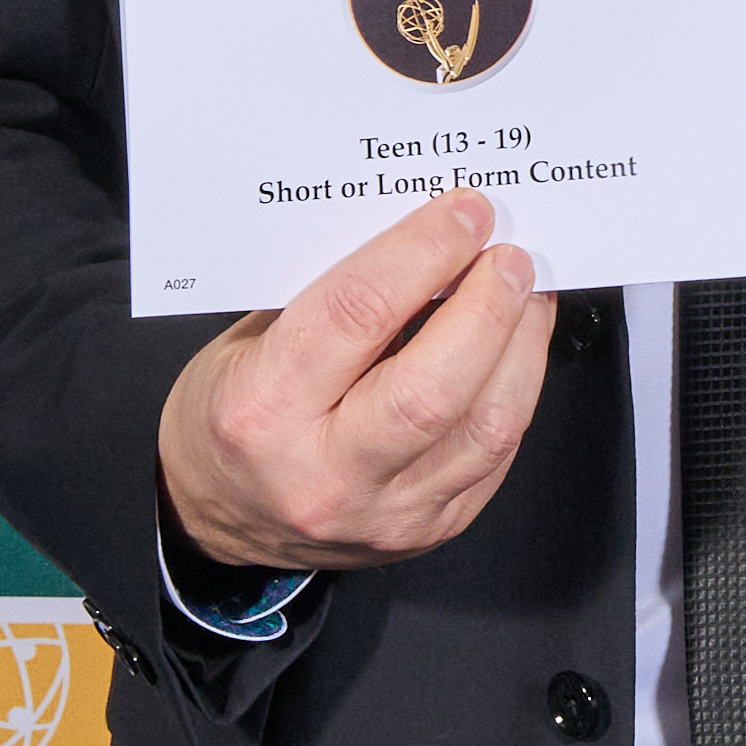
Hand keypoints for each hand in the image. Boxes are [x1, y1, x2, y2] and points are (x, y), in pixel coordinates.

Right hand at [156, 190, 556, 574]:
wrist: (219, 517)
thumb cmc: (230, 420)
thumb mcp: (247, 342)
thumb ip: (329, 293)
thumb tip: (423, 235)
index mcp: (263, 410)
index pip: (358, 316)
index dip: (423, 252)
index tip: (464, 214)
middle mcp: (325, 472)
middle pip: (435, 384)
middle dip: (488, 306)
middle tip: (508, 257)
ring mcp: (383, 513)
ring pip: (486, 427)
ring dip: (521, 346)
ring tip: (526, 295)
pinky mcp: (427, 530)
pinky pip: (495, 457)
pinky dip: (515, 391)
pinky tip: (515, 351)